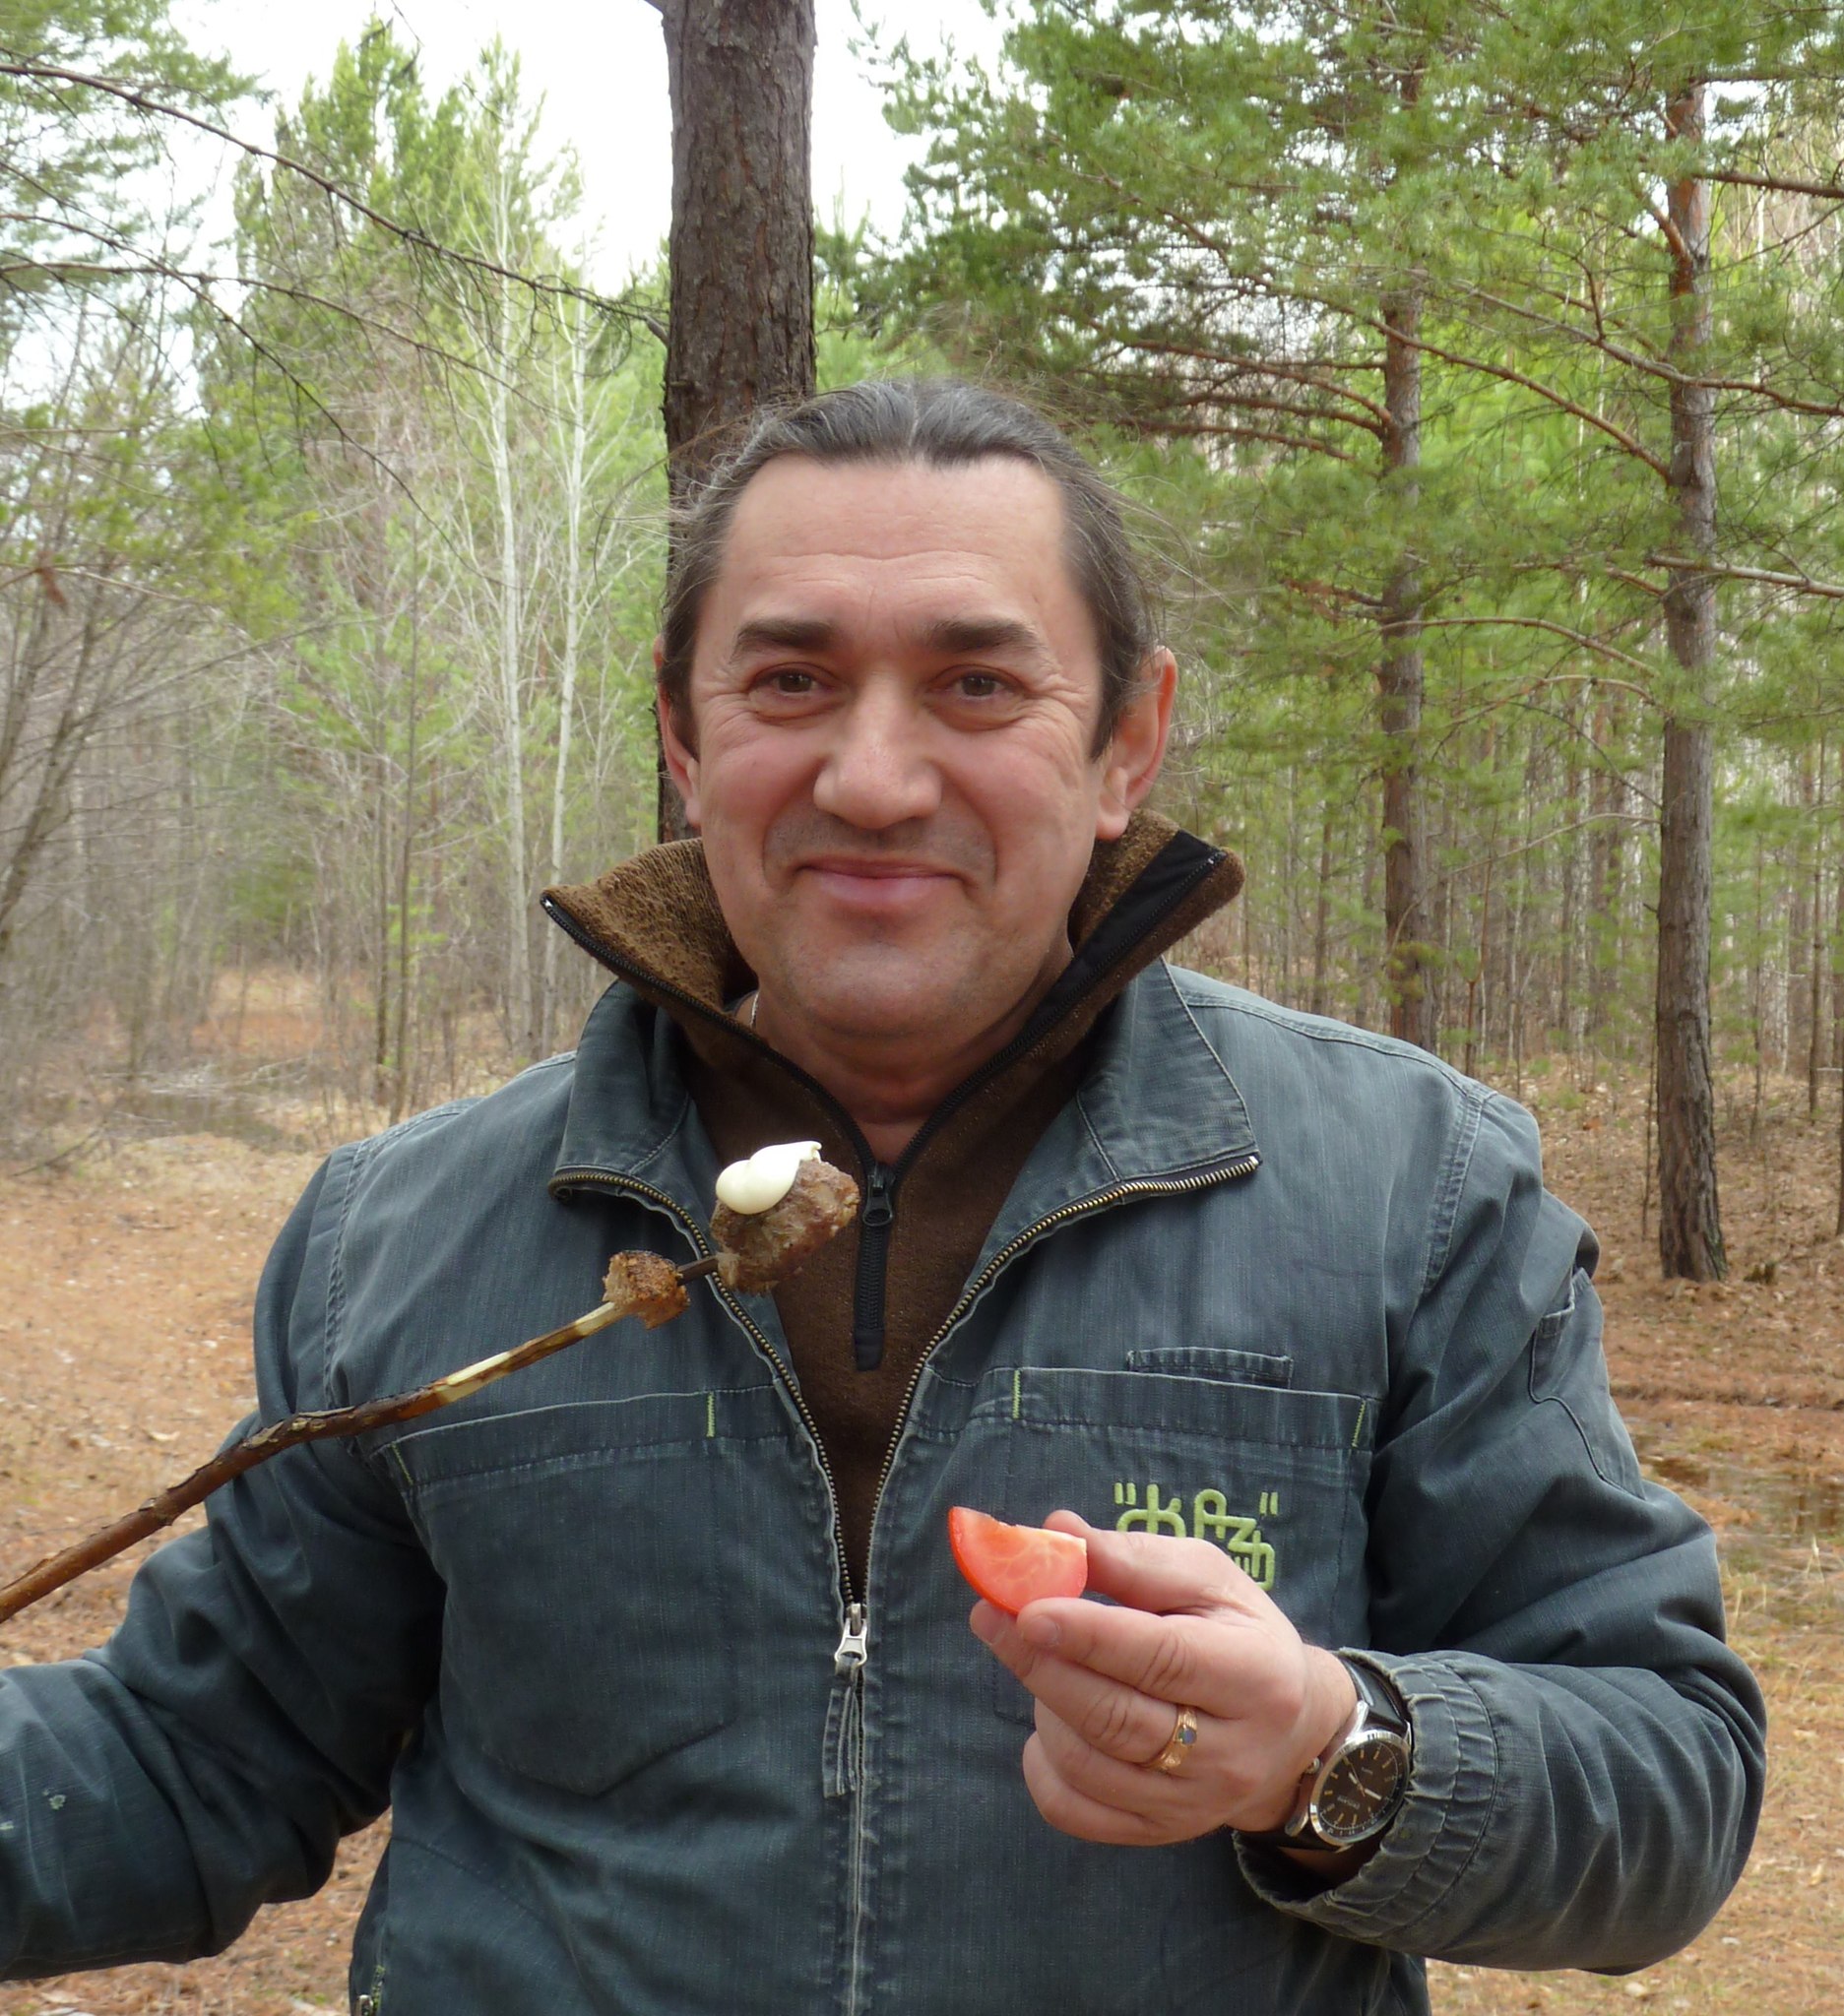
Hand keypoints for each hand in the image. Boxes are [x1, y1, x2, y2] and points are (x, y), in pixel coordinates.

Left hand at [968, 1510, 1356, 1847]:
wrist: (1287, 1730)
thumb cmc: (1236, 1633)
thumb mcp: (1207, 1579)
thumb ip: (1132, 1559)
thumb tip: (1056, 1531)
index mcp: (1255, 1677)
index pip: (1162, 1659)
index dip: (1090, 1635)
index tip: (1028, 1608)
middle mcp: (1230, 1755)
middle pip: (1117, 1719)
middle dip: (1043, 1665)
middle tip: (991, 1617)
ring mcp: (1193, 1805)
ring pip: (1089, 1767)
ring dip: (1044, 1706)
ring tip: (1041, 1661)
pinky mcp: (1159, 1833)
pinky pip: (1076, 1812)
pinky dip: (1042, 1767)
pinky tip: (1048, 1722)